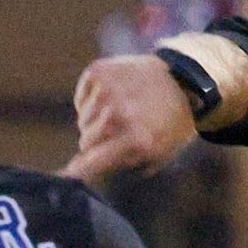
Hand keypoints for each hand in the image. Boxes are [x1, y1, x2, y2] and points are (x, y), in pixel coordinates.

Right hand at [66, 55, 200, 181]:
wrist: (181, 81)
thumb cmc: (169, 124)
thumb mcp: (157, 154)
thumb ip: (122, 166)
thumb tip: (81, 175)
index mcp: (135, 140)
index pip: (90, 162)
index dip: (78, 170)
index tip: (66, 175)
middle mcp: (117, 115)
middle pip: (85, 141)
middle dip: (98, 142)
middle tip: (118, 133)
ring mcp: (106, 91)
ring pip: (82, 121)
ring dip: (96, 121)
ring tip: (119, 112)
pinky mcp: (98, 72)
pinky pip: (80, 100)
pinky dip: (91, 101)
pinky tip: (112, 97)